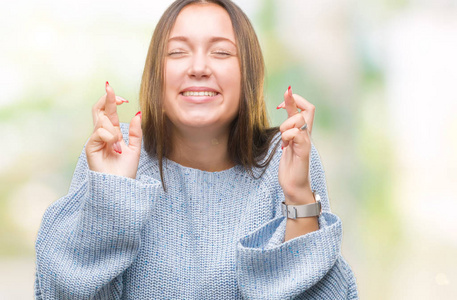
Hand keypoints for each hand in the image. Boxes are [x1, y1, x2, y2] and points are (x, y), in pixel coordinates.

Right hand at [85, 82, 142, 178]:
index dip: (112, 101)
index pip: (109, 112)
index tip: (123, 97)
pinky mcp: (90, 147)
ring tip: (119, 146)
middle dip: (105, 98)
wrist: (120, 187)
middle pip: (98, 110)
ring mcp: (95, 140)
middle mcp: (102, 135)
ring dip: (113, 129)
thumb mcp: (136, 148)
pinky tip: (114, 148)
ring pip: (101, 121)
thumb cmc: (126, 171)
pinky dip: (109, 137)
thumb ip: (136, 131)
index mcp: (113, 133)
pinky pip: (99, 133)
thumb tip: (138, 113)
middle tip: (110, 88)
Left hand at [278, 86, 315, 203]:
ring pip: (299, 119)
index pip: (306, 107)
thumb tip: (283, 113)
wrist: (293, 185)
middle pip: (309, 108)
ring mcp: (307, 142)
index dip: (294, 100)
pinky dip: (287, 136)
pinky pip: (296, 134)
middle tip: (278, 108)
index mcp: (303, 131)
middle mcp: (307, 134)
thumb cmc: (290, 165)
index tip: (280, 104)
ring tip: (283, 139)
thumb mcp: (286, 142)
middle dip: (292, 102)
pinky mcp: (304, 151)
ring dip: (285, 125)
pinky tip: (285, 146)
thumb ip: (287, 128)